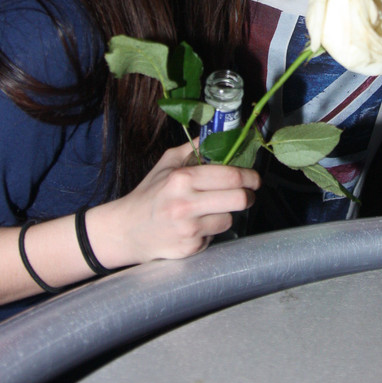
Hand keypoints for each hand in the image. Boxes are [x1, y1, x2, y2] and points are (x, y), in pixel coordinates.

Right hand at [93, 140, 259, 266]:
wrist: (127, 230)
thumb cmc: (149, 194)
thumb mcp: (167, 164)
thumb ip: (193, 148)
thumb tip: (218, 134)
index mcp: (182, 179)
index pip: (231, 176)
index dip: (249, 177)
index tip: (254, 178)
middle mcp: (186, 204)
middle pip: (238, 199)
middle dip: (248, 196)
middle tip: (247, 194)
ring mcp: (189, 228)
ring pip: (229, 219)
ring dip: (226, 213)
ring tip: (211, 210)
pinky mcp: (191, 248)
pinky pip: (215, 236)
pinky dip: (211, 230)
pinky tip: (197, 225)